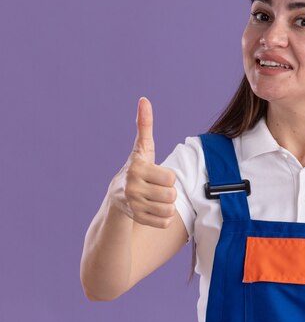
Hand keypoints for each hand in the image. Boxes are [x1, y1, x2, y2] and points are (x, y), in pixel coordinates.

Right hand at [109, 97, 176, 227]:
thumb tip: (144, 99)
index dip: (168, 177)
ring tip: (154, 199)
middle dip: (169, 192)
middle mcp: (131, 187)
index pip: (171, 178)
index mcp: (136, 168)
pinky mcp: (135, 219)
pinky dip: (163, 218)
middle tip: (156, 189)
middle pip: (171, 195)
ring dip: (167, 206)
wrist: (116, 199)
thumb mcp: (141, 149)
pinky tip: (152, 210)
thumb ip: (144, 126)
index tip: (156, 175)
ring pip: (169, 209)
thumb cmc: (136, 170)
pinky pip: (164, 222)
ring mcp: (132, 205)